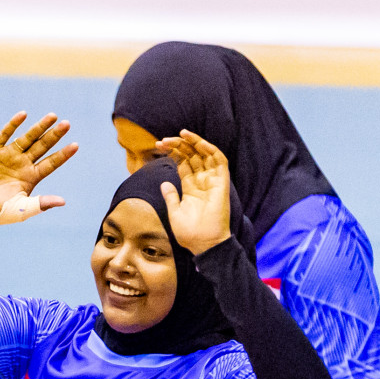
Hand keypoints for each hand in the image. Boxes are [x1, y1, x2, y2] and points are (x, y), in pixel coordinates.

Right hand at [0, 111, 78, 222]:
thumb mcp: (22, 209)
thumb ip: (41, 204)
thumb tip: (63, 202)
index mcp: (31, 176)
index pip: (51, 163)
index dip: (63, 154)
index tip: (75, 145)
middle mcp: (23, 163)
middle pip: (42, 146)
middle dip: (54, 135)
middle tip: (67, 124)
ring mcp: (9, 154)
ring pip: (28, 137)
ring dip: (40, 127)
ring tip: (53, 116)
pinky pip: (5, 134)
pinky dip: (14, 124)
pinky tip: (23, 115)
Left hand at [157, 129, 232, 254]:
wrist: (205, 244)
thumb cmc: (190, 233)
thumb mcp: (175, 213)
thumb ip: (171, 197)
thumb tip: (163, 184)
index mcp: (190, 187)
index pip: (182, 163)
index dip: (172, 152)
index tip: (157, 146)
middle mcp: (202, 181)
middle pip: (192, 155)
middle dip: (178, 145)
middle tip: (163, 141)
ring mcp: (212, 181)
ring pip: (205, 154)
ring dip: (194, 142)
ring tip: (180, 134)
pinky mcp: (222, 182)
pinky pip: (219, 160)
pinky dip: (209, 149)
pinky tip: (197, 142)